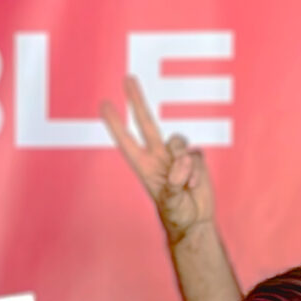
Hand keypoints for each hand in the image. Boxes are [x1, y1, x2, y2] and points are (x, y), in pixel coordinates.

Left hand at [100, 74, 215, 245]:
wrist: (196, 222)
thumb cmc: (177, 215)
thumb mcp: (170, 203)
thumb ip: (174, 183)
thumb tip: (181, 164)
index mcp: (144, 166)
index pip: (126, 140)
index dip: (115, 123)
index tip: (104, 104)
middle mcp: (158, 156)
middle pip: (147, 122)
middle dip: (137, 99)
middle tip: (127, 78)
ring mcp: (176, 155)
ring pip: (178, 141)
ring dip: (183, 165)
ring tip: (184, 186)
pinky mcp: (194, 158)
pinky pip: (196, 155)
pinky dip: (196, 171)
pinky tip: (194, 186)